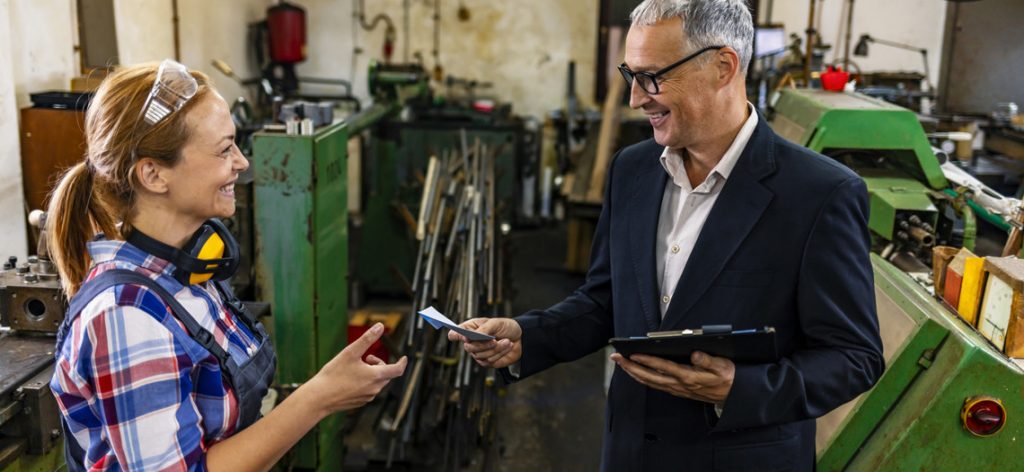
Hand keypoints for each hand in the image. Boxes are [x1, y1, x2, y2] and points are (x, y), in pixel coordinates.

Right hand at [305, 323, 407, 415]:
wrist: (319, 398)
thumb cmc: (333, 375)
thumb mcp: (351, 352)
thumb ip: (367, 339)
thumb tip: (380, 326)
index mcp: (375, 376)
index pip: (398, 370)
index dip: (402, 363)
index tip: (404, 358)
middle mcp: (375, 389)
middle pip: (386, 374)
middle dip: (380, 364)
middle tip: (366, 357)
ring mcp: (367, 397)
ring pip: (377, 382)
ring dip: (372, 373)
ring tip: (356, 367)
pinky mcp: (360, 402)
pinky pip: (369, 390)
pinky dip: (365, 382)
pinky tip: (350, 379)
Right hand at [447, 318, 522, 367]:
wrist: (521, 337)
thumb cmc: (506, 327)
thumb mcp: (495, 323)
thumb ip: (483, 329)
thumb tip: (473, 336)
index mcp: (470, 329)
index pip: (455, 334)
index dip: (456, 335)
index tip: (465, 336)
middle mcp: (472, 342)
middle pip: (468, 347)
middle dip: (483, 344)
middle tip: (494, 340)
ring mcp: (479, 353)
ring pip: (481, 355)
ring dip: (496, 349)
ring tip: (507, 341)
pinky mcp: (487, 362)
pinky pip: (489, 361)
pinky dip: (500, 354)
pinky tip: (507, 346)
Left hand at [609, 351, 734, 404]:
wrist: (734, 395)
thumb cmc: (728, 377)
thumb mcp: (722, 366)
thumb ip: (708, 360)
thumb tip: (695, 354)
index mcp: (689, 377)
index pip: (663, 367)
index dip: (646, 360)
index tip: (632, 353)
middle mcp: (680, 385)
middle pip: (650, 376)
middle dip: (631, 366)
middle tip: (616, 357)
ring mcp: (677, 389)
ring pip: (650, 382)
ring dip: (634, 373)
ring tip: (621, 364)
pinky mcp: (678, 391)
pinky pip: (656, 385)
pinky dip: (643, 379)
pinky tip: (637, 373)